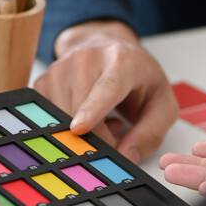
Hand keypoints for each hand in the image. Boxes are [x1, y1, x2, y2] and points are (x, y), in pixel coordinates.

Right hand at [33, 19, 176, 162]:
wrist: (108, 48)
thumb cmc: (138, 78)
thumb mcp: (161, 104)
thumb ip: (150, 133)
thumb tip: (125, 157)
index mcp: (122, 62)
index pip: (106, 87)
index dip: (92, 110)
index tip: (79, 129)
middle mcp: (87, 59)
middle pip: (78, 108)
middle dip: (92, 139)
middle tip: (113, 142)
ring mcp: (61, 68)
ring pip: (59, 116)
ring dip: (79, 134)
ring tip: (101, 120)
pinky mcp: (44, 80)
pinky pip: (47, 117)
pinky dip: (63, 127)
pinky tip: (81, 117)